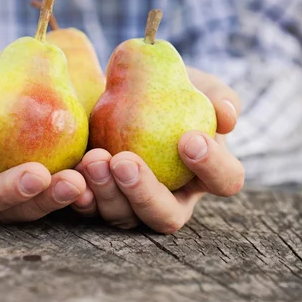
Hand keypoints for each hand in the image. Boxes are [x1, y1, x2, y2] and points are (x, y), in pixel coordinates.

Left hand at [72, 67, 244, 233]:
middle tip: (125, 162)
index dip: (212, 166)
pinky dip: (82, 198)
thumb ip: (216, 94)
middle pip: (167, 216)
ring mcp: (134, 206)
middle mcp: (173, 199)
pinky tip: (74, 178)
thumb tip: (228, 116)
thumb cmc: (166, 90)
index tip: (187, 138)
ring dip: (108, 193)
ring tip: (94, 160)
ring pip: (126, 218)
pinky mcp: (101, 202)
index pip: (224, 180)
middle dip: (145, 193)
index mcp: (206, 174)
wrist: (119, 91)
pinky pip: (92, 210)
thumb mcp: (194, 84)